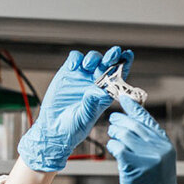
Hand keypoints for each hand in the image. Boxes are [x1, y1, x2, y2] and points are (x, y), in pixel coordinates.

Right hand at [17, 46, 133, 171]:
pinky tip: (74, 66)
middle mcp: (96, 83)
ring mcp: (82, 77)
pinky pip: (75, 59)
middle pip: (107, 64)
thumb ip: (92, 103)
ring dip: (94, 57)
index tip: (128, 55)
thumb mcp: (86, 117)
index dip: (125, 64)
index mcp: (105, 93)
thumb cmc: (73, 128)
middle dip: (112, 56)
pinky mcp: (68, 73)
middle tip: (114, 53)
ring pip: (93, 58)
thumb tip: (99, 90)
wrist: (54, 129)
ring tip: (89, 64)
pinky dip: (75, 59)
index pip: (118, 76)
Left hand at [106, 95, 183, 183]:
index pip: (147, 120)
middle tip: (113, 122)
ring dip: (114, 134)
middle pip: (133, 124)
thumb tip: (132, 125)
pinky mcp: (134, 165)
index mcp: (166, 145)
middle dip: (120, 121)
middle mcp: (159, 148)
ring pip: (124, 134)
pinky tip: (113, 149)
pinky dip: (113, 146)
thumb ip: (150, 144)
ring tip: (112, 137)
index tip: (123, 99)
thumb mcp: (160, 162)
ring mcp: (147, 156)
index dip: (134, 107)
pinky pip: (118, 147)